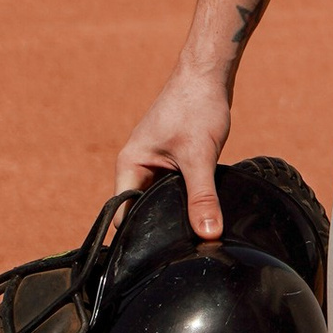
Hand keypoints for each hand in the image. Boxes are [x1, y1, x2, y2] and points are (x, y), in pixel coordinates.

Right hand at [114, 65, 231, 236]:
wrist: (209, 75)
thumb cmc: (196, 106)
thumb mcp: (199, 156)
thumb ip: (202, 197)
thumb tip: (208, 233)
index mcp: (130, 165)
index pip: (123, 213)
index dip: (137, 235)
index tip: (155, 256)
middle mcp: (138, 166)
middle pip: (142, 210)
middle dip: (159, 226)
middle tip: (181, 248)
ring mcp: (156, 164)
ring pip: (162, 200)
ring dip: (175, 212)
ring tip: (193, 231)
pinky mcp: (174, 162)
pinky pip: (176, 189)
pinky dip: (187, 199)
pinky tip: (203, 210)